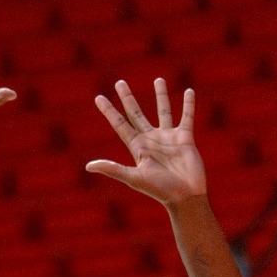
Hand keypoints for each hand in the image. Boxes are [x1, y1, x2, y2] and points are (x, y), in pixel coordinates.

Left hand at [88, 79, 206, 204]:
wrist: (185, 196)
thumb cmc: (159, 190)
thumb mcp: (134, 178)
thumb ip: (112, 169)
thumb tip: (88, 166)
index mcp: (137, 147)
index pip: (119, 124)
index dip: (108, 111)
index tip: (98, 97)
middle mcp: (150, 139)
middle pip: (136, 113)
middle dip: (127, 98)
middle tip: (119, 82)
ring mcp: (168, 137)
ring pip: (163, 111)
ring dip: (160, 95)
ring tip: (158, 79)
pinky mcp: (185, 138)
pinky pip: (186, 116)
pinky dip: (188, 104)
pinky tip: (189, 91)